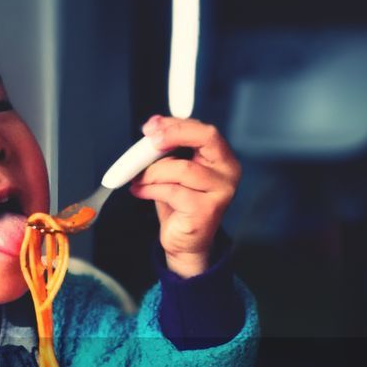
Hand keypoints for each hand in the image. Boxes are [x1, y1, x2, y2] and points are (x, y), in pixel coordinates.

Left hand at [129, 115, 241, 277]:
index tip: (152, 126)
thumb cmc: (179, 203)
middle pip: (205, 138)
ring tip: (138, 178)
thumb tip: (153, 127)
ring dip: (153, 171)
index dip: (176, 124)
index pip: (204, 130)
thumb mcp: (173, 170)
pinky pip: (173, 191)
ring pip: (182, 168)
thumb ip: (168, 149)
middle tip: (148, 140)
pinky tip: (140, 191)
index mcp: (222, 157)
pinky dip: (151, 189)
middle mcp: (228, 171)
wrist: (185, 242)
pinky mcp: (207, 210)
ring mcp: (221, 191)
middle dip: (173, 134)